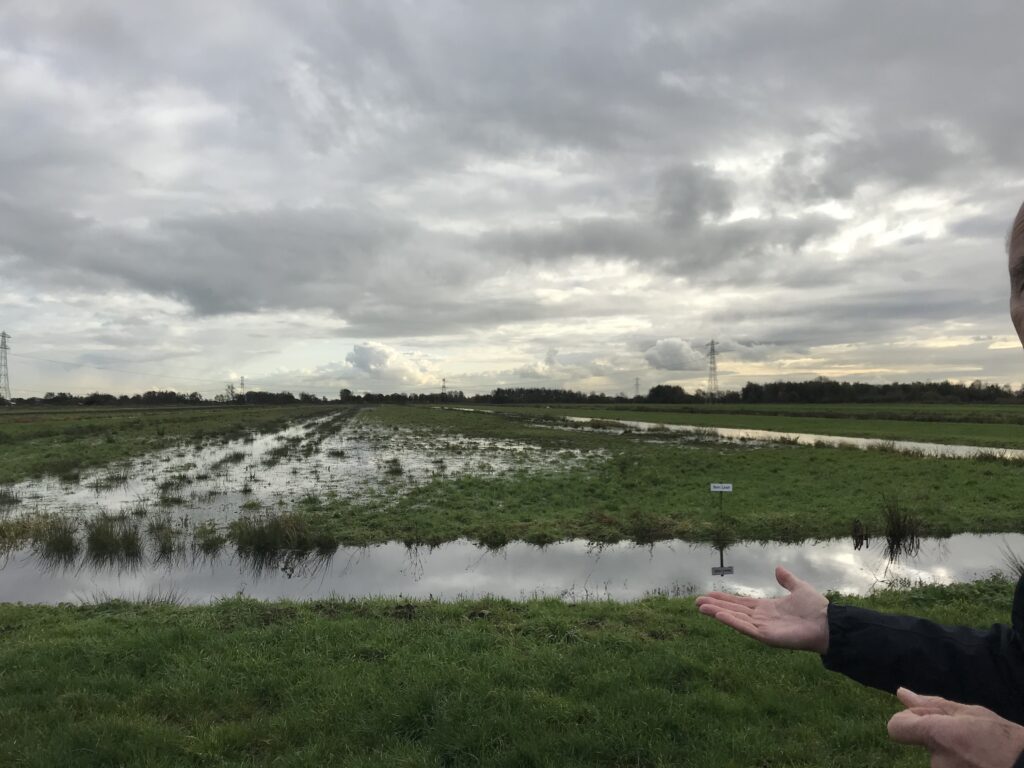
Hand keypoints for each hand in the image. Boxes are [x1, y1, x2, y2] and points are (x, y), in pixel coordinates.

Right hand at [695, 565, 828, 652]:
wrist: (827, 623)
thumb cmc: (815, 608)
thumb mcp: (799, 588)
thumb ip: (787, 580)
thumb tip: (778, 568)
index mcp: (767, 608)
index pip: (740, 603)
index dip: (724, 599)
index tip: (708, 594)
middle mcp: (761, 618)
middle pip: (733, 610)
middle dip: (715, 606)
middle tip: (696, 602)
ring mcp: (762, 628)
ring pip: (734, 619)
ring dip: (717, 613)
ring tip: (701, 607)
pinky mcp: (765, 636)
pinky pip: (745, 628)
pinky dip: (731, 621)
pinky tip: (718, 615)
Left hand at [888, 687, 1023, 766]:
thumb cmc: (1002, 739)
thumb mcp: (970, 713)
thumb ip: (931, 705)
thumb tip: (901, 693)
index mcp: (938, 735)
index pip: (895, 728)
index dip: (908, 720)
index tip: (926, 720)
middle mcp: (936, 760)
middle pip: (922, 741)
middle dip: (937, 736)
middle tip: (967, 737)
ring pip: (936, 756)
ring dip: (950, 750)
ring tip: (976, 750)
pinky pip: (946, 766)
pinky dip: (958, 762)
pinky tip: (976, 760)